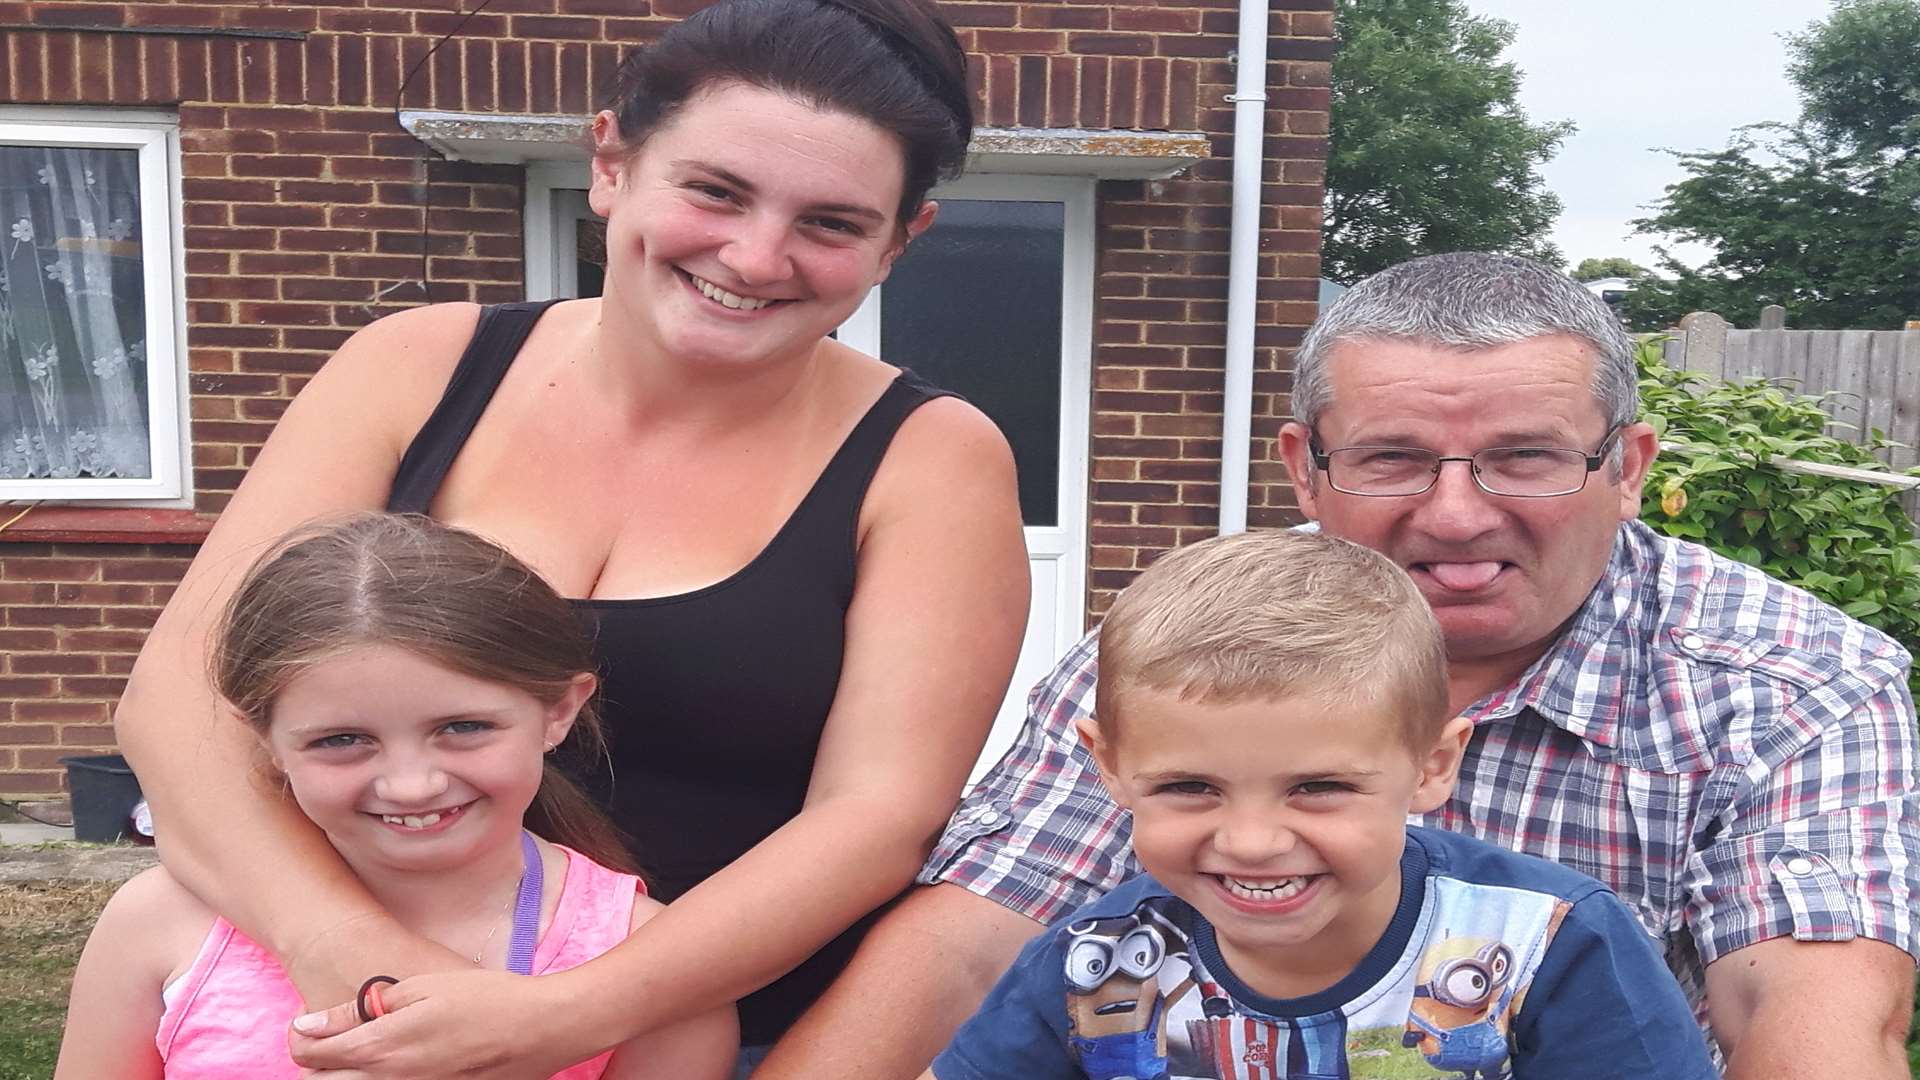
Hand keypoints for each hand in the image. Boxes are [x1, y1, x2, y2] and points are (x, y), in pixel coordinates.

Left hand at [288, 968, 604, 1078]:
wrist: (542, 1028)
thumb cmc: (486, 998)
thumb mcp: (420, 989)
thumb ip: (359, 1009)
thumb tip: (309, 1023)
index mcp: (380, 1049)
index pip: (309, 1056)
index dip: (305, 1037)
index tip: (316, 1025)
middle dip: (320, 1066)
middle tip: (340, 1042)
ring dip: (350, 1076)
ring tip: (372, 1052)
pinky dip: (384, 1079)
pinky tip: (403, 1063)